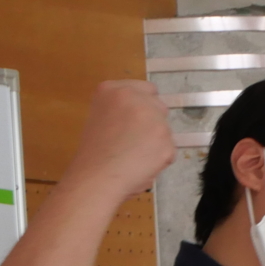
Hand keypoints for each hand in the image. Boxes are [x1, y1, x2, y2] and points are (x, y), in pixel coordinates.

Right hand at [65, 80, 175, 202]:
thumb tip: (144, 115)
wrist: (97, 176)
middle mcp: (133, 97)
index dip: (145, 106)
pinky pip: (169, 149)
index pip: (146, 89)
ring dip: (157, 141)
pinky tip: (142, 164)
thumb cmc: (95, 152)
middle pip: (159, 107)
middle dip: (153, 122)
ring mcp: (152, 117)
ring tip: (136, 154)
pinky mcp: (165, 139)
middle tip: (136, 140)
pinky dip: (161, 159)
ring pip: (165, 129)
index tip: (138, 120)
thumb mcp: (101, 115)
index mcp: (112, 89)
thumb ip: (122, 108)